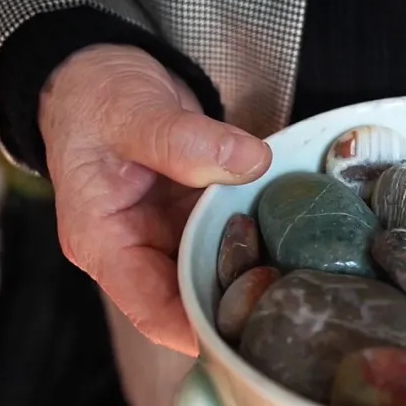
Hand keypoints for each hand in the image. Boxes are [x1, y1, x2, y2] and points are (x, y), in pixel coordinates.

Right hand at [40, 45, 270, 353]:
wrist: (100, 74)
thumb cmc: (97, 95)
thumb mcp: (132, 111)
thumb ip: (183, 140)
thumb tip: (248, 161)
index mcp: (104, 244)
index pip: (152, 311)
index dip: (201, 330)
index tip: (252, 331)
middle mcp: (138, 252)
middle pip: (193, 301)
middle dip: (242, 307)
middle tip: (297, 303)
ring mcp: (170, 237)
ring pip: (218, 273)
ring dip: (258, 274)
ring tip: (308, 278)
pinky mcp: (196, 218)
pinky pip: (231, 240)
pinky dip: (261, 240)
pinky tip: (300, 243)